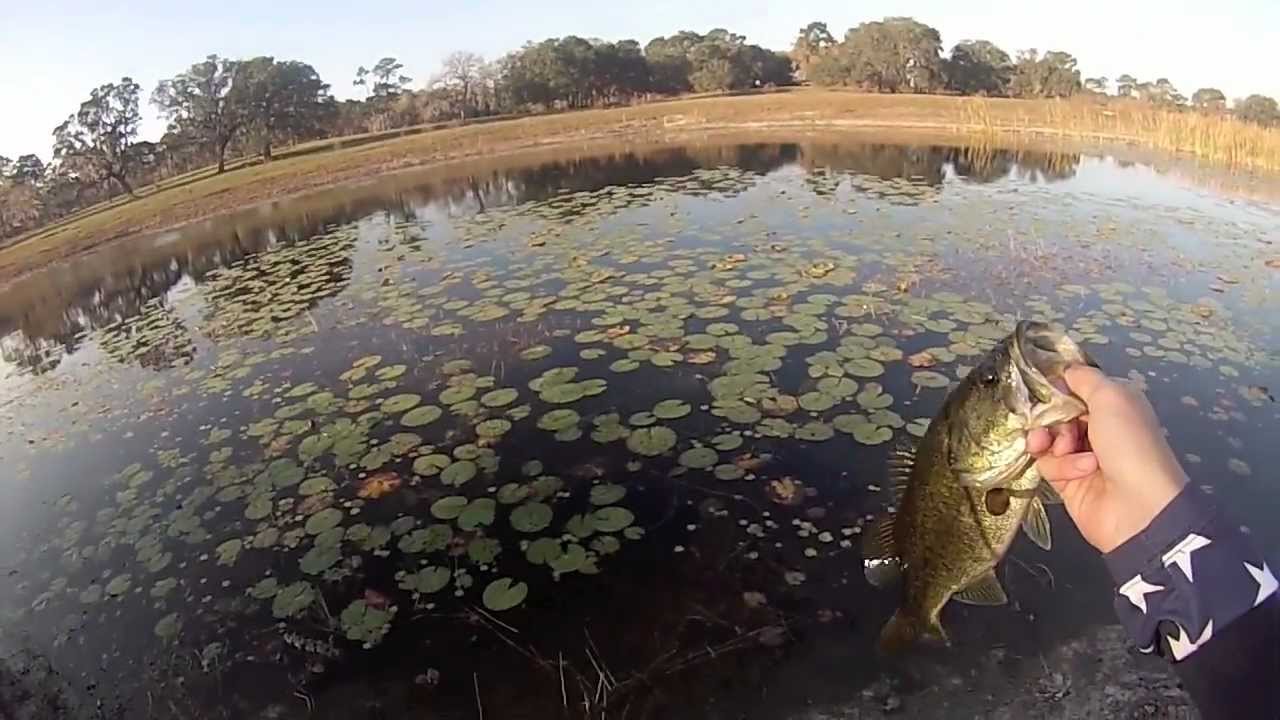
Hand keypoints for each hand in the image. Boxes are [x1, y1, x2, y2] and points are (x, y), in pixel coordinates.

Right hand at [1026, 365, 1187, 553]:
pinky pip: (1048, 464)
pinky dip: (1061, 465)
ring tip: (1063, 448)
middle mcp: (1098, 428)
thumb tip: (1064, 370)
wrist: (1138, 504)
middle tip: (1052, 423)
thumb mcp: (1112, 396)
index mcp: (1113, 405)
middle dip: (1049, 416)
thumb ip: (1084, 378)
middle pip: (1055, 413)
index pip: (1074, 389)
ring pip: (1046, 438)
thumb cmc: (1130, 443)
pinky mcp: (1067, 481)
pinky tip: (1079, 470)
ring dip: (1052, 441)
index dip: (1058, 390)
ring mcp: (1081, 455)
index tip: (1045, 391)